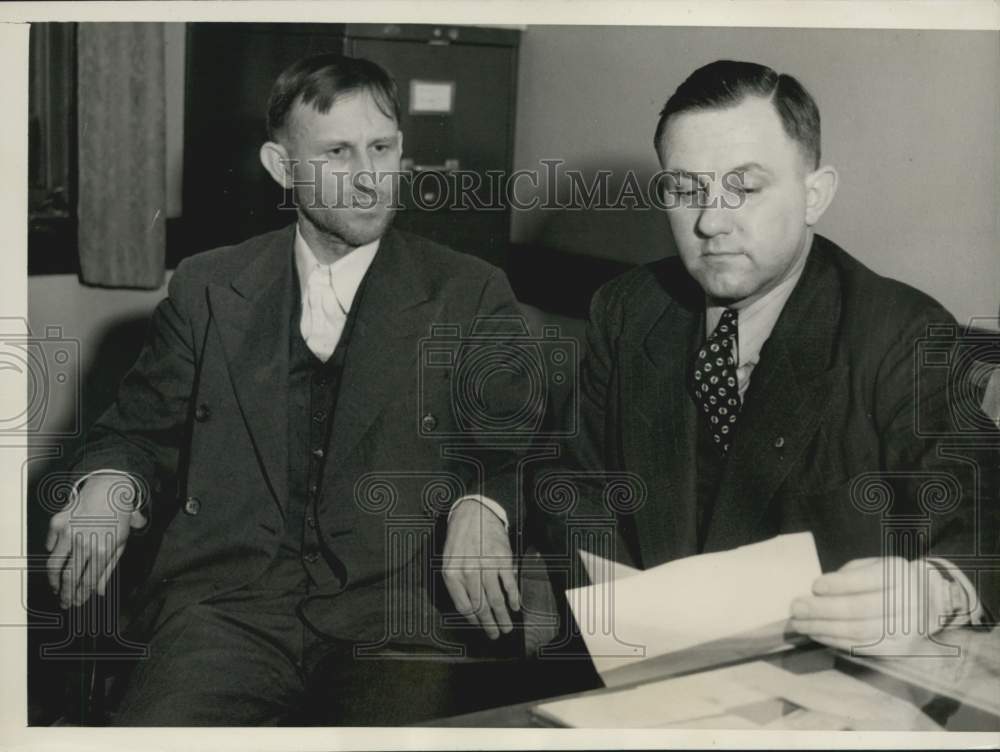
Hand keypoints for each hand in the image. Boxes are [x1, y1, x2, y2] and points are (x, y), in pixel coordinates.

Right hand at [46, 474, 145, 607]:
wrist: (108, 489)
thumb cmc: (118, 518)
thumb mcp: (121, 543)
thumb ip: (108, 569)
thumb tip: (98, 592)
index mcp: (103, 549)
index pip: (87, 581)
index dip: (81, 595)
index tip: (77, 603)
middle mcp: (84, 543)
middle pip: (69, 578)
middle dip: (65, 595)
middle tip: (64, 603)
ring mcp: (68, 533)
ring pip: (54, 565)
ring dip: (53, 581)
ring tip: (56, 589)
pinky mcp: (57, 523)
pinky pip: (49, 546)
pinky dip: (52, 555)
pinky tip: (57, 562)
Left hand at [442, 499, 520, 639]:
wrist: (475, 513)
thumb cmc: (460, 539)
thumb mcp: (449, 560)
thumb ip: (457, 584)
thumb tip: (471, 609)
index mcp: (452, 573)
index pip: (464, 606)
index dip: (474, 621)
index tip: (480, 628)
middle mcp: (468, 571)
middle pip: (481, 606)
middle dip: (489, 625)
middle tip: (496, 635)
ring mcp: (486, 565)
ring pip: (496, 599)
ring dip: (502, 617)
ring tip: (507, 628)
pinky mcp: (502, 559)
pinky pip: (509, 584)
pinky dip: (513, 598)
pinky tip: (515, 607)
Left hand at [790, 557, 953, 654]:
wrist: (932, 601)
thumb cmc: (891, 579)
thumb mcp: (876, 565)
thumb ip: (850, 575)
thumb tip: (818, 591)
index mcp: (900, 574)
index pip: (868, 580)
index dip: (840, 584)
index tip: (814, 586)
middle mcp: (907, 602)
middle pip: (860, 610)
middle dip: (823, 610)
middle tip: (795, 608)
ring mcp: (905, 629)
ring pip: (858, 632)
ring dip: (823, 628)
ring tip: (798, 623)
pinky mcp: (898, 649)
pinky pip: (861, 647)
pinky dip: (834, 640)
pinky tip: (815, 633)